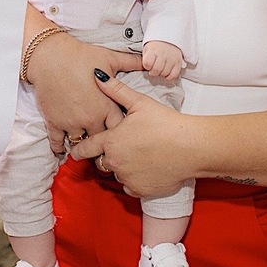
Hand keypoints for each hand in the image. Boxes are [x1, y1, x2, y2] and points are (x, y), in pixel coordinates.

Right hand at [26, 34, 134, 154]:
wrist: (51, 56)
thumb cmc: (80, 56)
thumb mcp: (109, 58)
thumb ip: (131, 62)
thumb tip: (147, 61)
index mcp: (106, 106)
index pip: (120, 129)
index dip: (122, 132)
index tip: (122, 134)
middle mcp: (91, 118)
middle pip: (101, 141)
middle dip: (104, 143)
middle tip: (104, 147)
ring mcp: (71, 122)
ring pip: (80, 144)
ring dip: (82, 146)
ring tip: (85, 150)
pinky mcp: (54, 122)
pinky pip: (58, 141)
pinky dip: (59, 147)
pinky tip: (62, 150)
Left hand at [69, 72, 194, 196]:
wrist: (190, 148)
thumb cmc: (166, 123)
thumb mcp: (140, 103)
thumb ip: (116, 90)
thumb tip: (97, 75)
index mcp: (111, 141)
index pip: (85, 147)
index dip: (79, 148)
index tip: (76, 150)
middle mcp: (115, 162)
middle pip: (101, 161)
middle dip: (106, 155)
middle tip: (121, 147)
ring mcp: (127, 178)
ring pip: (116, 174)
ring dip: (121, 167)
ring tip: (138, 155)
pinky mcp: (140, 190)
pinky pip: (129, 186)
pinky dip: (134, 179)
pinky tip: (145, 168)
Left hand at [142, 40, 182, 79]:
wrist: (168, 38)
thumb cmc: (155, 47)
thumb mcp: (147, 49)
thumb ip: (145, 58)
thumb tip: (145, 69)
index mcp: (153, 49)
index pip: (148, 63)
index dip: (147, 66)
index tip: (148, 65)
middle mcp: (163, 53)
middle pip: (156, 70)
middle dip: (153, 72)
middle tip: (153, 70)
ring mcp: (171, 58)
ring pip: (165, 73)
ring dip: (161, 74)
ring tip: (160, 70)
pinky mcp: (178, 61)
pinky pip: (174, 74)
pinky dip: (170, 77)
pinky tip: (167, 74)